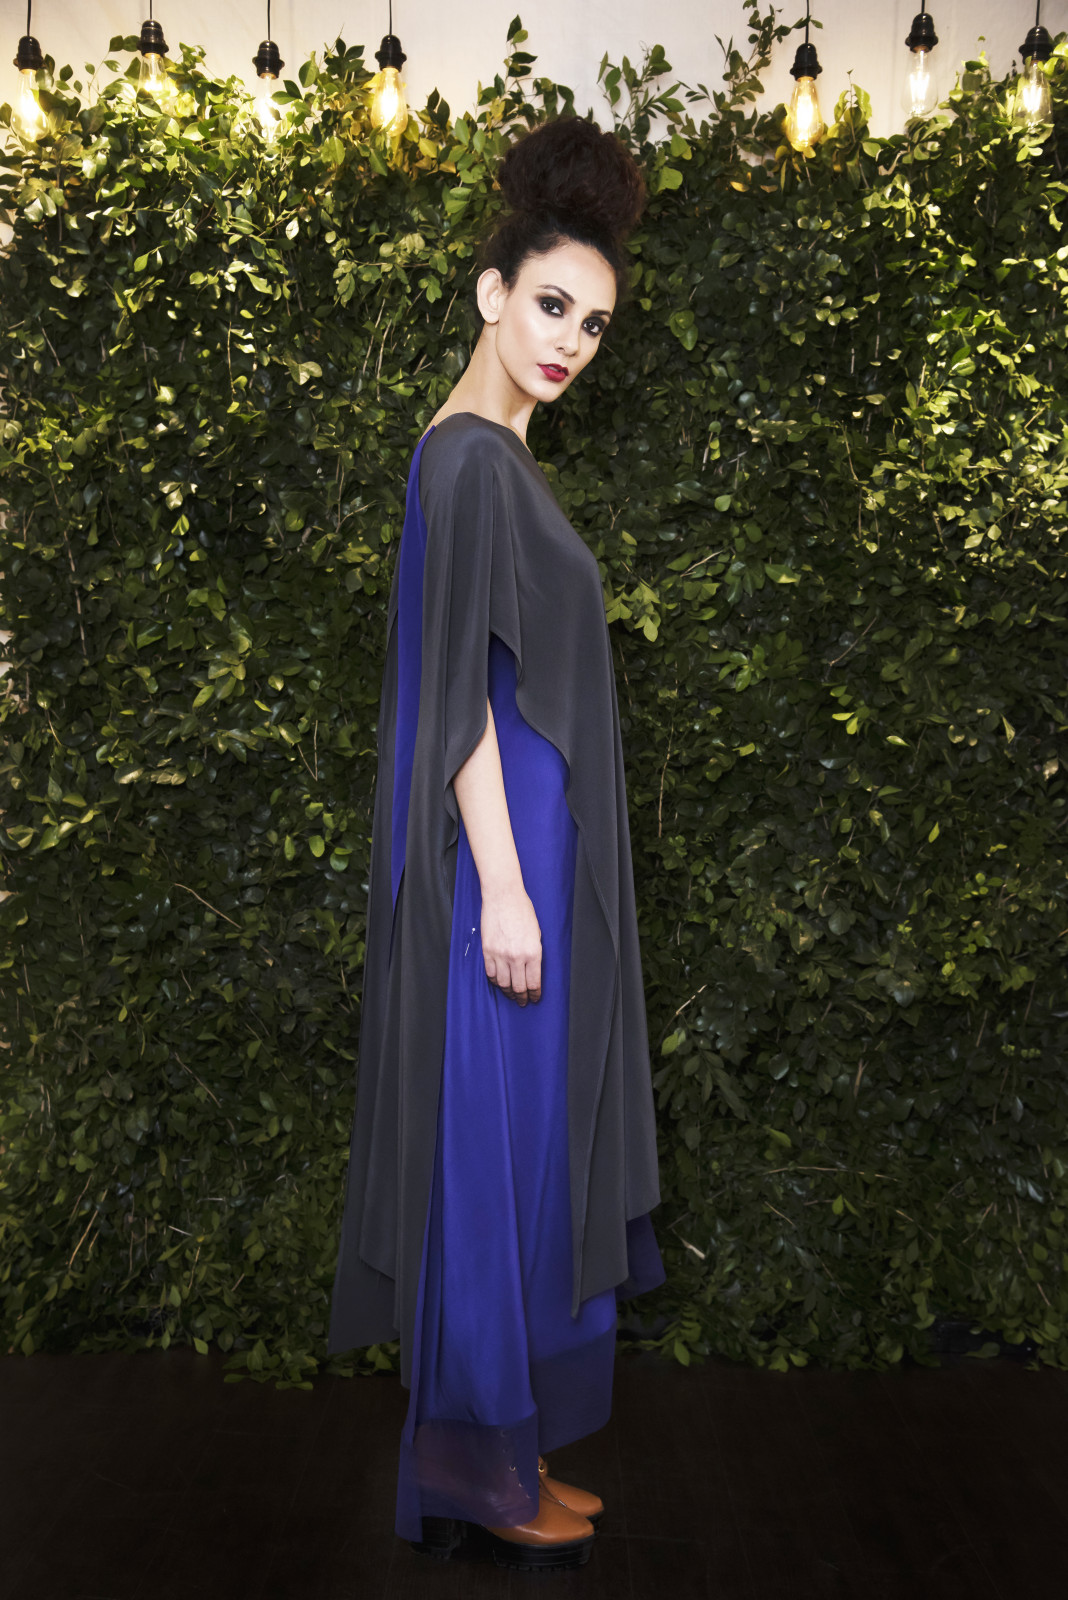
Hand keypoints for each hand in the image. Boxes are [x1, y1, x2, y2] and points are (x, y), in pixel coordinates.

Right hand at [481, 885, 541, 1005]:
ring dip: (508, 992)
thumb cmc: (522, 910)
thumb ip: (535, 952)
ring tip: (511, 994)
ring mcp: (500, 955)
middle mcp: (517, 956)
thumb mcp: (537, 933)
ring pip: (503, 984)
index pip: (534, 982)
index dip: (535, 994)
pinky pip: (490, 973)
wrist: (503, 896)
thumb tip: (533, 968)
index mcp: (533, 952)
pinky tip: (499, 982)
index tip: (535, 998)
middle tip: (523, 1001)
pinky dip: (495, 981)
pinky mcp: (487, 951)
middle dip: (522, 997)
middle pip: (518, 987)